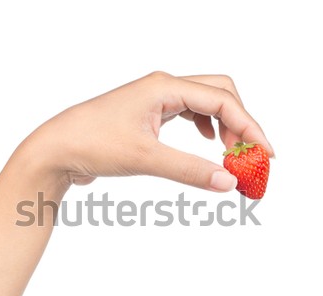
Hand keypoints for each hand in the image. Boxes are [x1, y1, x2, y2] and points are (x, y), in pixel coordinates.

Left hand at [28, 71, 273, 191]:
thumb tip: (229, 182)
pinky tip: (207, 142)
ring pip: (204, 103)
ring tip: (230, 153)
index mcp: (164, 87)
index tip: (265, 154)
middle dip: (240, 122)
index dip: (250, 127)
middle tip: (248, 154)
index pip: (223, 100)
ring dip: (224, 125)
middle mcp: (163, 88)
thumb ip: (189, 170)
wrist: (56, 150)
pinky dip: (205, 127)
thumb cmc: (92, 144)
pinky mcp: (148, 116)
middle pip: (219, 94)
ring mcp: (155, 101)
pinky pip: (187, 113)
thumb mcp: (145, 158)